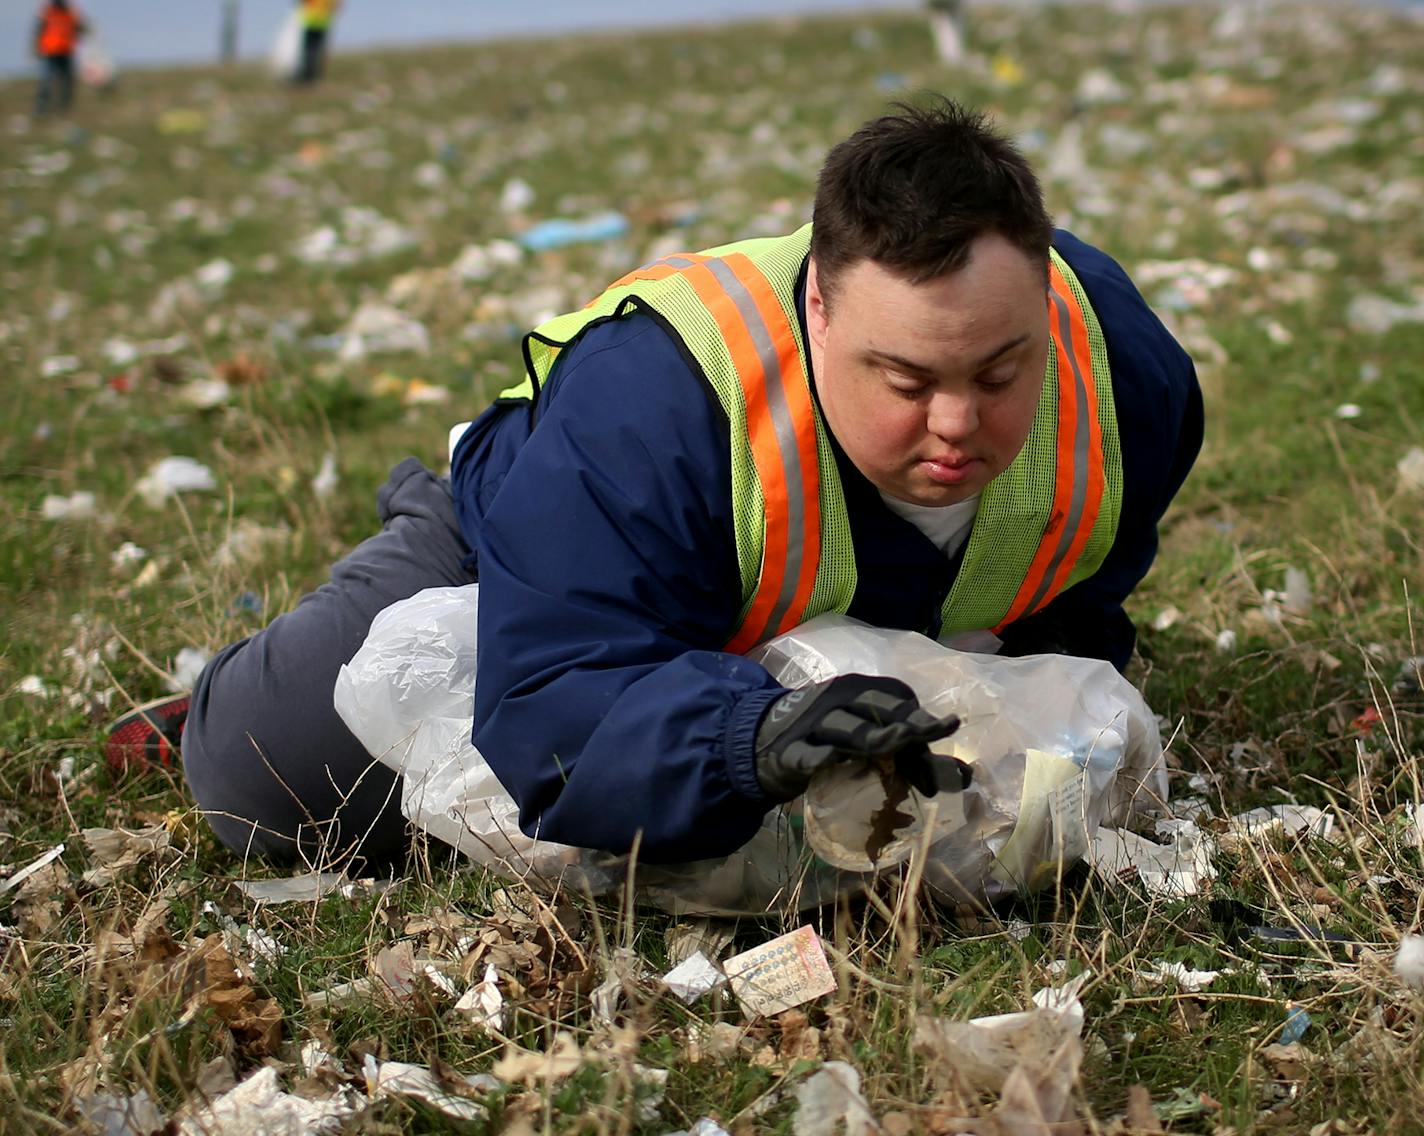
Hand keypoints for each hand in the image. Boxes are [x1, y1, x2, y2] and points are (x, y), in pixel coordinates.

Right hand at [753, 673, 968, 801]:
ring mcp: (811, 724)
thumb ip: (910, 755)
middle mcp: (837, 699)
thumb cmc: (827, 738)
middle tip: (934, 737)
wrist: (759, 740)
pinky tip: (828, 764)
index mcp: (859, 691)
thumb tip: (965, 777)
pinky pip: (804, 754)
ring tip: (898, 743)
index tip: (946, 740)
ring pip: (845, 729)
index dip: (924, 721)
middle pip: (877, 709)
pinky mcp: (787, 751)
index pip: (898, 699)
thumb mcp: (867, 739)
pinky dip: (816, 758)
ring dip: (872, 737)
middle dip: (908, 724)